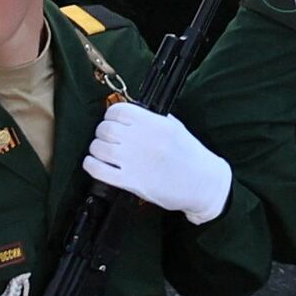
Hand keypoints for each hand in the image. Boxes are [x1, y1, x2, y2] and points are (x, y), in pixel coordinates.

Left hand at [83, 98, 233, 222]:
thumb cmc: (191, 156)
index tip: (113, 122)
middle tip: (108, 139)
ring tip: (102, 153)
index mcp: (155, 124)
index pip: (118, 111)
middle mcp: (144, 140)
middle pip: (105, 128)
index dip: (111, 116)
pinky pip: (99, 169)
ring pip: (98, 147)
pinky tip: (95, 164)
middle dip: (103, 133)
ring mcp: (136, 161)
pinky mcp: (131, 182)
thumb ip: (151, 119)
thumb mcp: (175, 128)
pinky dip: (91, 165)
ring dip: (96, 149)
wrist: (203, 184)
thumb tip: (127, 114)